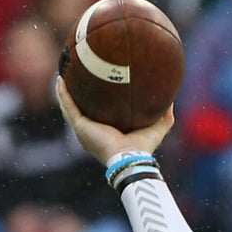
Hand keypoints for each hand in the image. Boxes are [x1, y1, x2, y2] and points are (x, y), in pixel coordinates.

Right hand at [55, 76, 173, 162]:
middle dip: (76, 94)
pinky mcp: (80, 126)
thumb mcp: (157, 128)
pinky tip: (60, 80)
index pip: (97, 114)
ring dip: (64, 91)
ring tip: (63, 74)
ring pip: (69, 106)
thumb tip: (171, 100)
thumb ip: (164, 115)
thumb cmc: (143, 148)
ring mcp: (83, 129)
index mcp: (106, 132)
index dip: (94, 101)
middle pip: (79, 109)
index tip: (96, 85)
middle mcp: (91, 131)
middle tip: (75, 76)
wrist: (131, 157)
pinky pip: (68, 106)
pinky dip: (63, 93)